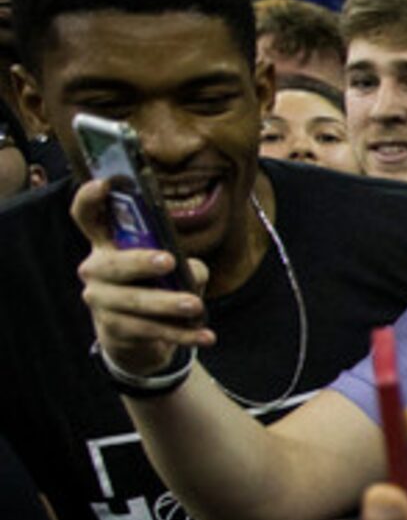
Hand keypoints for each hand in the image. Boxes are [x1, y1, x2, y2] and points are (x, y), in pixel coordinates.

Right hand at [72, 175, 210, 374]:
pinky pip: (151, 330)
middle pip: (113, 265)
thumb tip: (193, 272)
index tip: (104, 184)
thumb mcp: (168, 270)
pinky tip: (206, 335)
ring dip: (168, 304)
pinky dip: (182, 333)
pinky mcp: (113, 328)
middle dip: (140, 262)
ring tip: (196, 307)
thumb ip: (182, 264)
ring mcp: (101, 300)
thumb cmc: (153, 286)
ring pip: (135, 302)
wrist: (135, 335)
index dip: (90, 200)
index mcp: (105, 245)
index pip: (87, 217)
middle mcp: (95, 270)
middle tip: (169, 261)